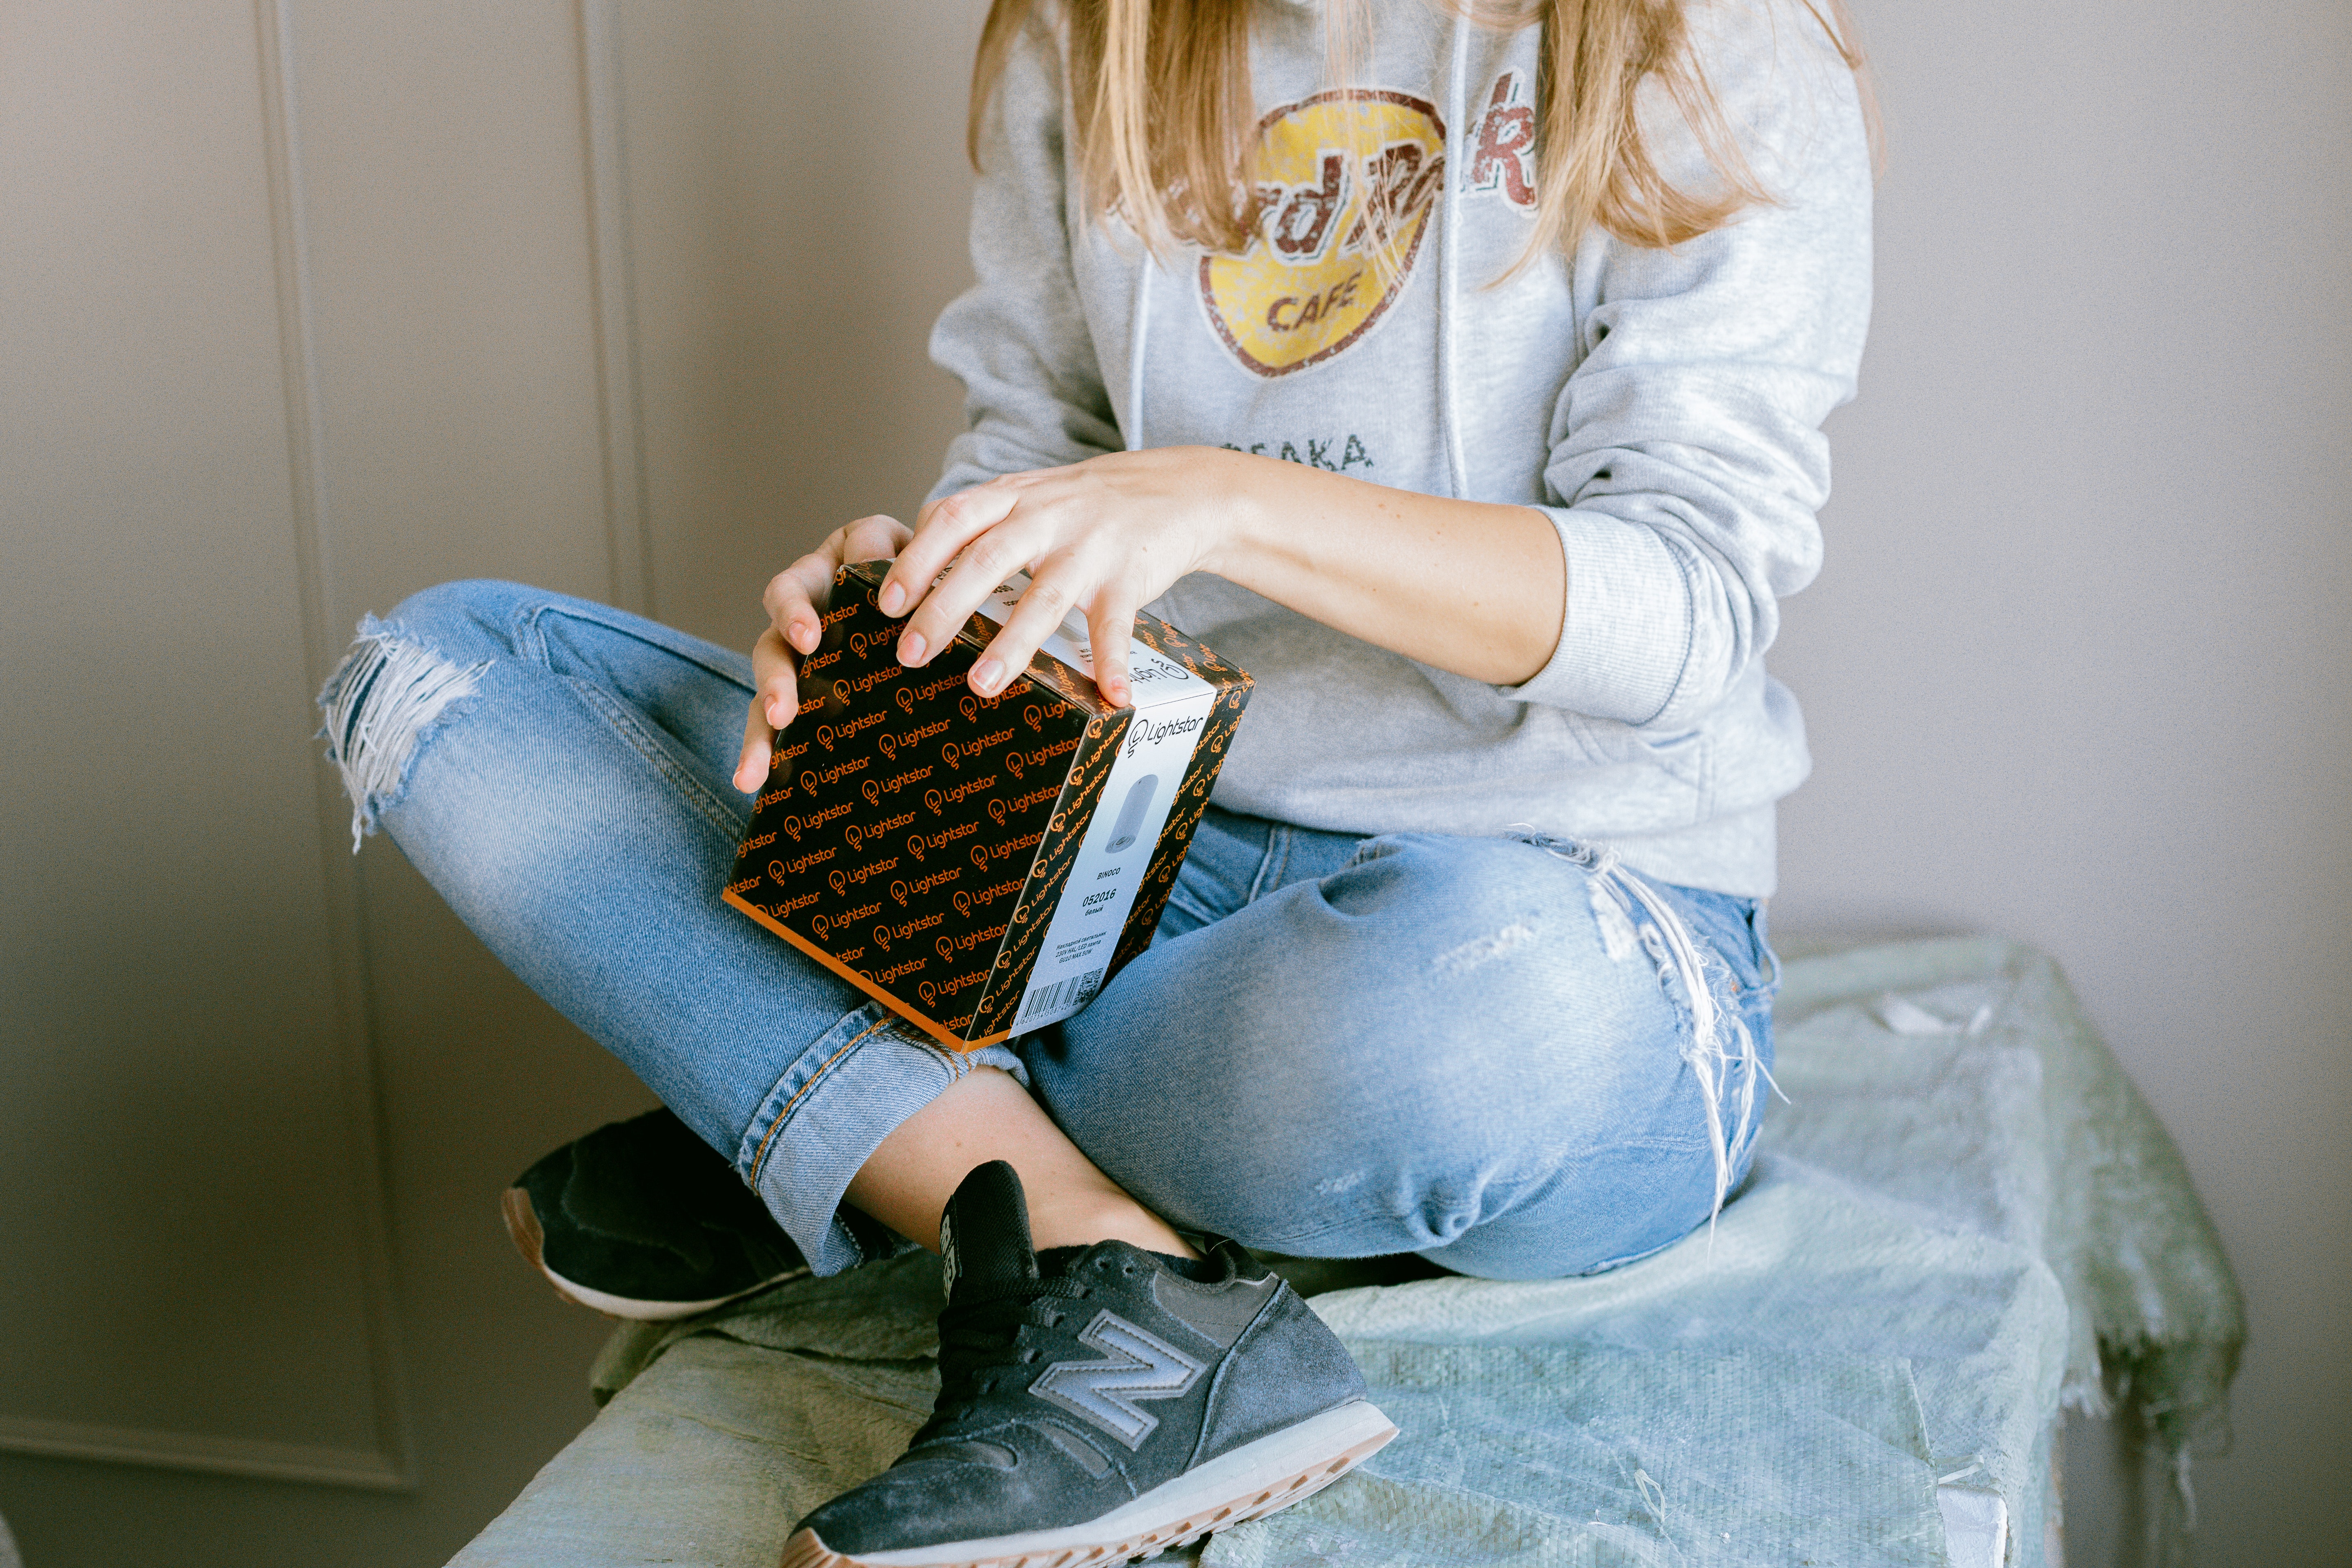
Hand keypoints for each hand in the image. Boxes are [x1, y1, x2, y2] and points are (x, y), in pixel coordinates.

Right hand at [733, 514, 912, 792]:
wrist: (952, 578)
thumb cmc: (936, 563)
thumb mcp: (923, 549)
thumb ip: (903, 559)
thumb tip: (894, 580)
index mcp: (831, 567)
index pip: (799, 586)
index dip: (796, 612)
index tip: (809, 641)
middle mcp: (808, 607)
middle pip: (772, 646)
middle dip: (775, 680)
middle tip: (782, 713)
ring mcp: (807, 648)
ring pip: (771, 684)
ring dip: (761, 730)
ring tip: (756, 770)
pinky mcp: (814, 686)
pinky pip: (783, 718)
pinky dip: (767, 750)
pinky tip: (754, 782)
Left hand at [872, 447, 1244, 708]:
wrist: (1179, 489)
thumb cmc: (1089, 502)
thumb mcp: (1029, 492)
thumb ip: (977, 519)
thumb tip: (914, 557)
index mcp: (1014, 496)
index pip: (953, 518)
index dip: (916, 558)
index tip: (885, 601)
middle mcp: (1046, 516)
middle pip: (986, 559)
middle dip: (943, 608)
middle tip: (910, 653)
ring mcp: (1089, 546)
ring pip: (1044, 595)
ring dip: (1012, 643)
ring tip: (982, 686)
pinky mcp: (1130, 575)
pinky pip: (1117, 623)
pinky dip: (1113, 660)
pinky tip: (1110, 697)